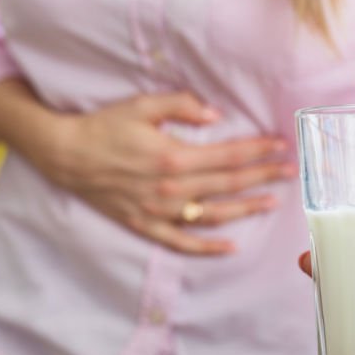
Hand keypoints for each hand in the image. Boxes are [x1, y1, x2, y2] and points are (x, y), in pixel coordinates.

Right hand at [39, 92, 294, 253]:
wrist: (64, 155)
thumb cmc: (103, 126)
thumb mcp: (141, 106)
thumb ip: (181, 106)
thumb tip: (217, 114)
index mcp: (174, 156)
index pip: (229, 155)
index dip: (258, 151)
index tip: (281, 146)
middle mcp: (171, 187)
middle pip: (228, 184)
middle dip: (263, 176)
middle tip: (290, 172)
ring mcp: (159, 210)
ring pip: (213, 214)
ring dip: (246, 209)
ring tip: (271, 202)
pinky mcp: (145, 225)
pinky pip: (182, 242)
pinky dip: (207, 248)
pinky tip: (231, 246)